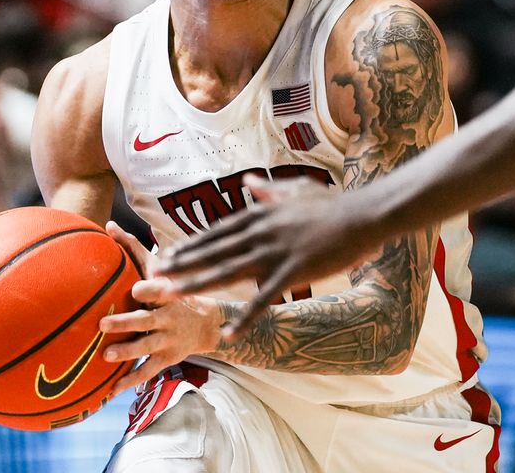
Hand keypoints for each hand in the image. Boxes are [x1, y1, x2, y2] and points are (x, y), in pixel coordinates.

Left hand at [100, 222, 223, 394]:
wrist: (209, 324)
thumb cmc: (174, 290)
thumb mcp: (162, 269)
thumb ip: (134, 249)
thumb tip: (107, 225)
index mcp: (168, 294)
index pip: (161, 290)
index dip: (151, 289)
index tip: (137, 288)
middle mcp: (169, 316)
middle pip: (147, 320)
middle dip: (127, 323)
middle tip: (102, 325)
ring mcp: (168, 339)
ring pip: (146, 347)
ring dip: (127, 352)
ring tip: (106, 357)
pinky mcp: (167, 358)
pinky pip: (146, 371)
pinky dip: (129, 381)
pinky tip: (110, 390)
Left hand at [157, 175, 378, 338]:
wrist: (361, 216)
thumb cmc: (333, 204)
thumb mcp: (296, 190)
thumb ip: (269, 190)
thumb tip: (248, 180)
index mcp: (261, 214)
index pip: (218, 231)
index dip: (191, 244)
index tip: (168, 253)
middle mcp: (261, 232)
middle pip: (213, 250)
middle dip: (181, 264)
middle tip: (153, 274)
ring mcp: (275, 252)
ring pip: (226, 270)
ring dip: (196, 283)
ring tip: (170, 294)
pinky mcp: (292, 272)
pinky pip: (262, 299)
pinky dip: (243, 317)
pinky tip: (227, 333)